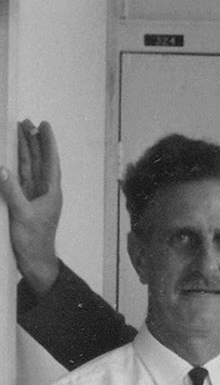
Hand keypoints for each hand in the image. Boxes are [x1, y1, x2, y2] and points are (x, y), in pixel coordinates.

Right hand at [0, 120, 61, 293]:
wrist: (34, 263)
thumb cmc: (33, 241)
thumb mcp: (22, 215)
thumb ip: (12, 191)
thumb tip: (1, 168)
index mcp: (51, 193)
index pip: (50, 162)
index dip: (48, 143)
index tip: (45, 125)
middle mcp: (44, 192)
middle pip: (39, 160)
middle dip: (34, 141)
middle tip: (26, 121)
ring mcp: (34, 196)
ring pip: (29, 167)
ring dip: (25, 150)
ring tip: (19, 131)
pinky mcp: (24, 202)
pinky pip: (20, 178)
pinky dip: (16, 165)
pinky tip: (10, 156)